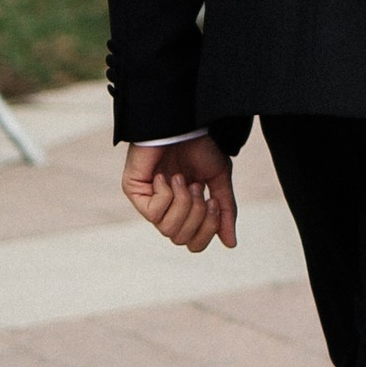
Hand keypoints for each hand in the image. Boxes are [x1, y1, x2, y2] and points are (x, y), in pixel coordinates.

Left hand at [121, 132, 237, 253]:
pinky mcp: (134, 192)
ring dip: (183, 202)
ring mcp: (148, 202)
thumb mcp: (219, 180)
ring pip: (168, 229)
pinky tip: (165, 176)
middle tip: (198, 187)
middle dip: (197, 214)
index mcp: (184, 210)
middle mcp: (165, 210)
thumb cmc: (199, 146)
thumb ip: (224, 212)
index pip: (193, 243)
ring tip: (183, 179)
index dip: (207, 230)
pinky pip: (154, 213)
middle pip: (182, 240)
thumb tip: (231, 243)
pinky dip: (166, 194)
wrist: (183, 122)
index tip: (214, 202)